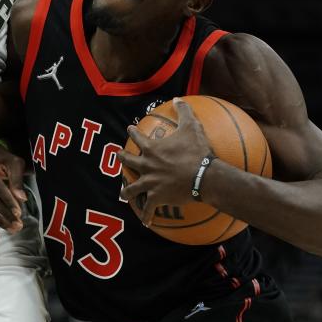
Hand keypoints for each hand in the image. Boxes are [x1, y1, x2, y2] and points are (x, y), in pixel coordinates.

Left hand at [119, 98, 212, 225]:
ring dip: (127, 191)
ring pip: (133, 187)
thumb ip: (184, 111)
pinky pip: (149, 208)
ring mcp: (150, 182)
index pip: (138, 137)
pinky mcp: (157, 197)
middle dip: (122, 158)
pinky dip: (147, 216)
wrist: (203, 176)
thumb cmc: (197, 151)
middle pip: (129, 161)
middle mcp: (146, 166)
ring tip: (123, 193)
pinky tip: (145, 222)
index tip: (128, 129)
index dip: (132, 132)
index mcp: (152, 149)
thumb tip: (178, 99)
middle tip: (118, 155)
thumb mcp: (191, 127)